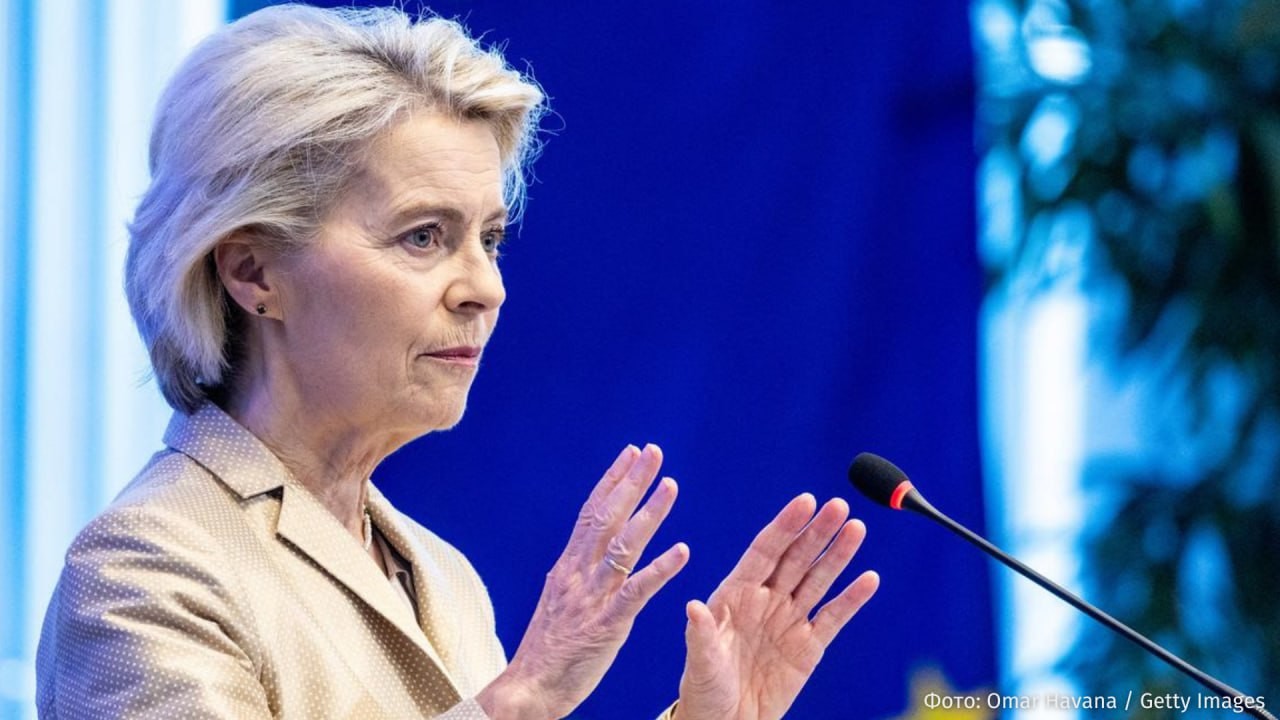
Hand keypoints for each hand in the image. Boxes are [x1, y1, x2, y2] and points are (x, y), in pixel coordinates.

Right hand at [477, 444, 688, 719]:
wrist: (529, 691)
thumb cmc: (547, 651)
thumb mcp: (559, 601)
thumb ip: (576, 574)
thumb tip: (584, 550)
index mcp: (567, 567)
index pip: (591, 512)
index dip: (612, 481)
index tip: (631, 453)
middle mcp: (578, 574)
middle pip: (606, 516)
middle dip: (631, 481)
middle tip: (654, 451)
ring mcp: (592, 598)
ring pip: (623, 545)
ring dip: (649, 513)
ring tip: (672, 485)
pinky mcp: (606, 624)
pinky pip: (637, 591)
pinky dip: (661, 569)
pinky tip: (683, 551)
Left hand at [675, 494, 878, 719]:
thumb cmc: (704, 688)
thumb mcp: (700, 662)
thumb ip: (702, 634)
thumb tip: (693, 607)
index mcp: (736, 594)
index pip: (764, 551)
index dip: (785, 526)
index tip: (805, 502)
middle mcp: (765, 600)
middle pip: (796, 558)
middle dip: (816, 531)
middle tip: (838, 505)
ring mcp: (789, 620)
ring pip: (818, 580)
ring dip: (838, 555)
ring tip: (856, 528)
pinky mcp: (809, 646)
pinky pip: (833, 617)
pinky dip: (852, 599)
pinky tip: (869, 578)